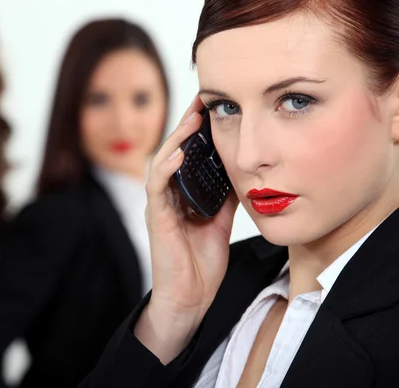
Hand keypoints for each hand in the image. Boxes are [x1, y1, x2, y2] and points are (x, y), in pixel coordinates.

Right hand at [135, 95, 238, 362]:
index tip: (214, 106)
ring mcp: (161, 205)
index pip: (190, 154)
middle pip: (176, 151)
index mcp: (184, 194)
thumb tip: (241, 170)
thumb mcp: (220, 221)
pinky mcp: (157, 218)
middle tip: (204, 100)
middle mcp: (170, 195)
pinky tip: (179, 153)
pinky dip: (166, 168)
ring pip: (163, 162)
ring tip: (193, 118)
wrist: (190, 297)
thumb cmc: (201, 263)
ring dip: (177, 139)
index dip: (200, 130)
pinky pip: (157, 188)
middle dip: (189, 125)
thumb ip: (224, 196)